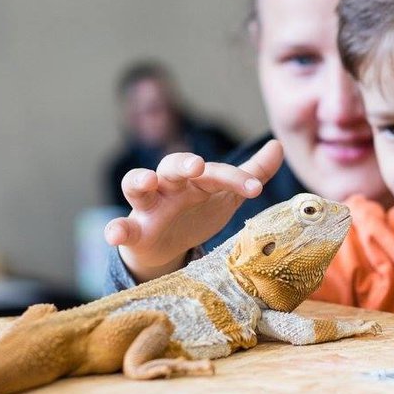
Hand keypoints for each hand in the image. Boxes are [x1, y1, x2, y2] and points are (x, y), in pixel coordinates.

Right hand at [104, 140, 283, 281]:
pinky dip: (115, 229)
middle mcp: (169, 186)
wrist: (167, 248)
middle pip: (171, 166)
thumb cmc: (197, 213)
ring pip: (136, 186)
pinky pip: (121, 227)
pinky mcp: (134, 231)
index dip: (234, 177)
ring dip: (139, 180)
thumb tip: (277, 144)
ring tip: (146, 181)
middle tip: (196, 166)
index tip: (255, 190)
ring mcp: (147, 207)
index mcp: (194, 178)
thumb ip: (252, 173)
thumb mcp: (227, 195)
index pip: (213, 171)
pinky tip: (115, 234)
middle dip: (183, 163)